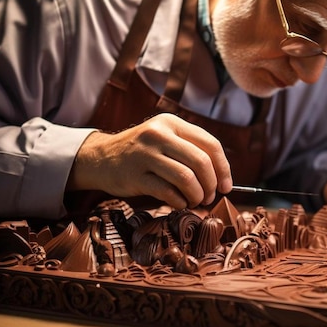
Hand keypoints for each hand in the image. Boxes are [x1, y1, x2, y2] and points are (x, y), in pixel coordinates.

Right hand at [67, 113, 232, 208]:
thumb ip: (190, 150)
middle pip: (201, 161)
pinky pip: (168, 192)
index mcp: (172, 123)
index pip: (211, 144)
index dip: (224, 169)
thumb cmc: (141, 153)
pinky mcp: (135, 175)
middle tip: (209, 197)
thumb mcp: (164, 139)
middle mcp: (159, 134)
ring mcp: (145, 154)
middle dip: (211, 185)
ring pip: (186, 178)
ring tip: (195, 201)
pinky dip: (179, 202)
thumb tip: (222, 178)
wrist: (100, 158)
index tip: (226, 186)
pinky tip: (179, 203)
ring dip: (196, 195)